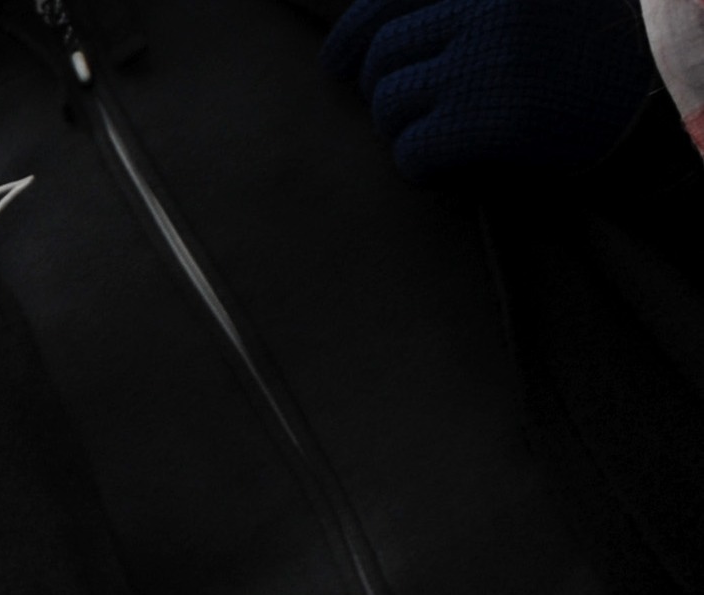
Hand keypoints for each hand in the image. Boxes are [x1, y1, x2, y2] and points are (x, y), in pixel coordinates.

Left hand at [323, 0, 659, 178]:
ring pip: (390, 105)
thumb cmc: (599, 49)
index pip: (385, 3)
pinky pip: (414, 152)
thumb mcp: (534, 9)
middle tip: (413, 116)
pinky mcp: (498, 120)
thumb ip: (469, 14)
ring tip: (444, 139)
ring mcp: (490, 64)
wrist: (668, 80)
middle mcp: (485, 13)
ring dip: (406, 130)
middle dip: (385, 93)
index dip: (353, 37)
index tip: (337, 63)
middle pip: (382, 58)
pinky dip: (423, 166)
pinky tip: (453, 167)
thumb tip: (380, 42)